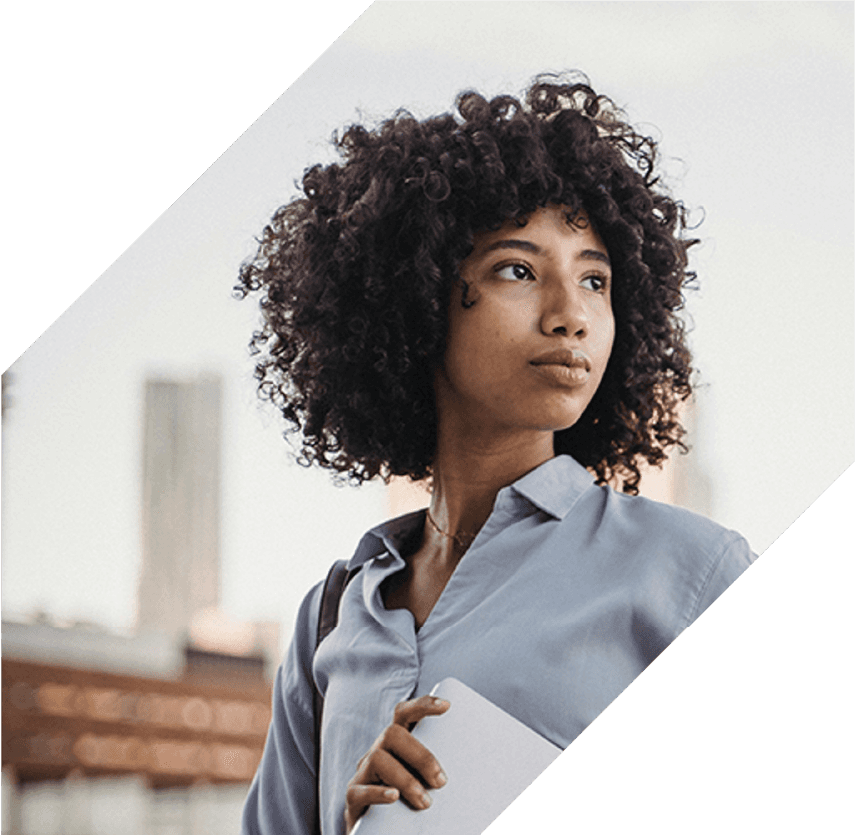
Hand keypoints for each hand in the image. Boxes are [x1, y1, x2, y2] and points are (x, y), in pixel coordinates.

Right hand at [344, 694, 449, 832]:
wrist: (377, 830)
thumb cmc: (406, 801)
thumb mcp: (421, 779)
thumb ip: (434, 771)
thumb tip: (476, 774)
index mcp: (396, 744)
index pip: (404, 713)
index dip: (423, 705)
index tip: (447, 706)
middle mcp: (378, 751)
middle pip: (392, 733)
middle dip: (421, 755)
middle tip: (441, 782)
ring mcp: (363, 772)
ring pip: (378, 758)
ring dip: (406, 779)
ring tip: (424, 802)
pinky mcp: (353, 796)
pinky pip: (360, 790)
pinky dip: (379, 793)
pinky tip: (394, 798)